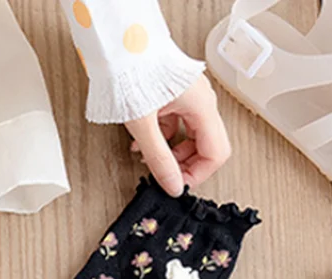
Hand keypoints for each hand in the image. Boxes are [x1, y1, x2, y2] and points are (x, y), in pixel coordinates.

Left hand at [125, 75, 230, 196]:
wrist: (115, 40)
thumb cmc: (130, 70)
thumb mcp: (143, 125)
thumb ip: (160, 159)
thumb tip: (172, 186)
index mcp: (202, 105)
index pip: (216, 153)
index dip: (198, 174)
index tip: (177, 184)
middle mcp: (200, 100)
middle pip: (206, 145)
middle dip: (185, 164)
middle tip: (163, 175)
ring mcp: (187, 96)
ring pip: (190, 135)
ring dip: (172, 152)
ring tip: (148, 159)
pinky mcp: (172, 93)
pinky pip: (176, 123)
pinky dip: (162, 138)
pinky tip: (142, 143)